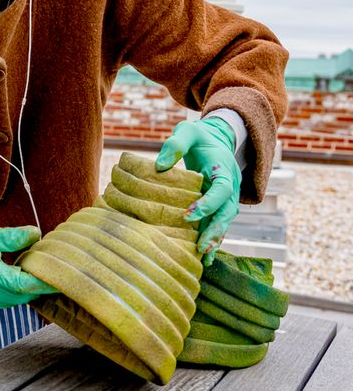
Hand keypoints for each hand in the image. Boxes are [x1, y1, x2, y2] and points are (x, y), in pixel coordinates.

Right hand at [0, 222, 58, 307]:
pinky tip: (33, 273)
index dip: (42, 281)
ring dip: (38, 284)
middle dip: (45, 281)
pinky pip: (22, 297)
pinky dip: (30, 287)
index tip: (61, 274)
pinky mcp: (0, 302)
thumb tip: (36, 233)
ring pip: (27, 296)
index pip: (21, 283)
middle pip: (27, 292)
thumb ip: (13, 236)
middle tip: (60, 266)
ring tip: (46, 267)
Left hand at [155, 117, 240, 263]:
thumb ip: (175, 144)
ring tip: (203, 257)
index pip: (222, 189)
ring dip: (215, 239)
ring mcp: (228, 197)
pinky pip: (219, 224)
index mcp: (223, 168)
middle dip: (215, 229)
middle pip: (227, 211)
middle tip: (200, 246)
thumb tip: (160, 166)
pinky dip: (213, 240)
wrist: (217, 139)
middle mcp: (230, 185)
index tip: (188, 214)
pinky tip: (205, 258)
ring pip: (225, 221)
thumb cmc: (198, 136)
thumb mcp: (188, 132)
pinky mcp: (221, 205)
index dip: (208, 203)